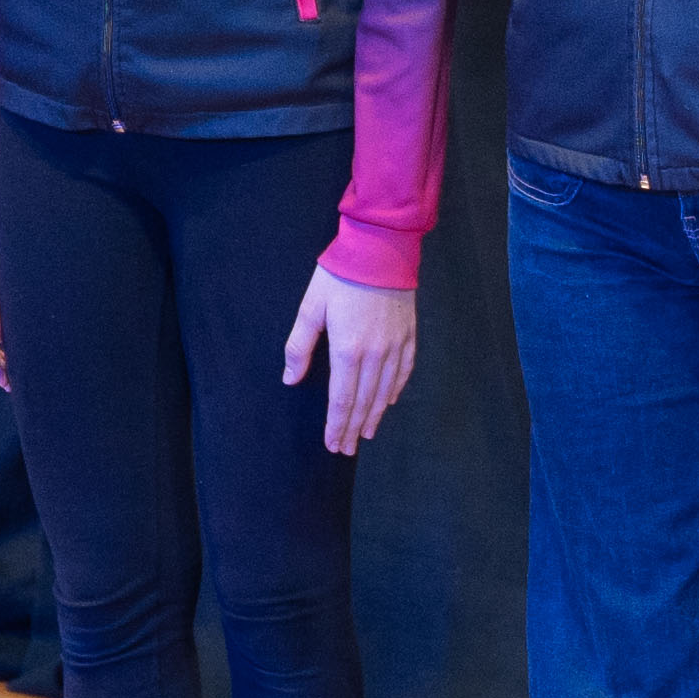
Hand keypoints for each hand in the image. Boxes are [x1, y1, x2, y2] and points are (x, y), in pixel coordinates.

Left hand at [282, 265, 419, 456]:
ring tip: (367, 433)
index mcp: (348, 350)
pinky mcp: (409, 334)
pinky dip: (395, 390)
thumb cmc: (340, 275)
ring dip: (374, 415)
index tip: (333, 445)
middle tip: (347, 449)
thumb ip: (299, 347)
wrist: (380, 248)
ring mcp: (395, 346)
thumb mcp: (310, 308)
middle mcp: (375, 355)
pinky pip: (404, 371)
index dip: (337, 425)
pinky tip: (389, 402)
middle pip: (363, 402)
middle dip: (354, 428)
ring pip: (385, 391)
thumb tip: (290, 379)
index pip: (342, 400)